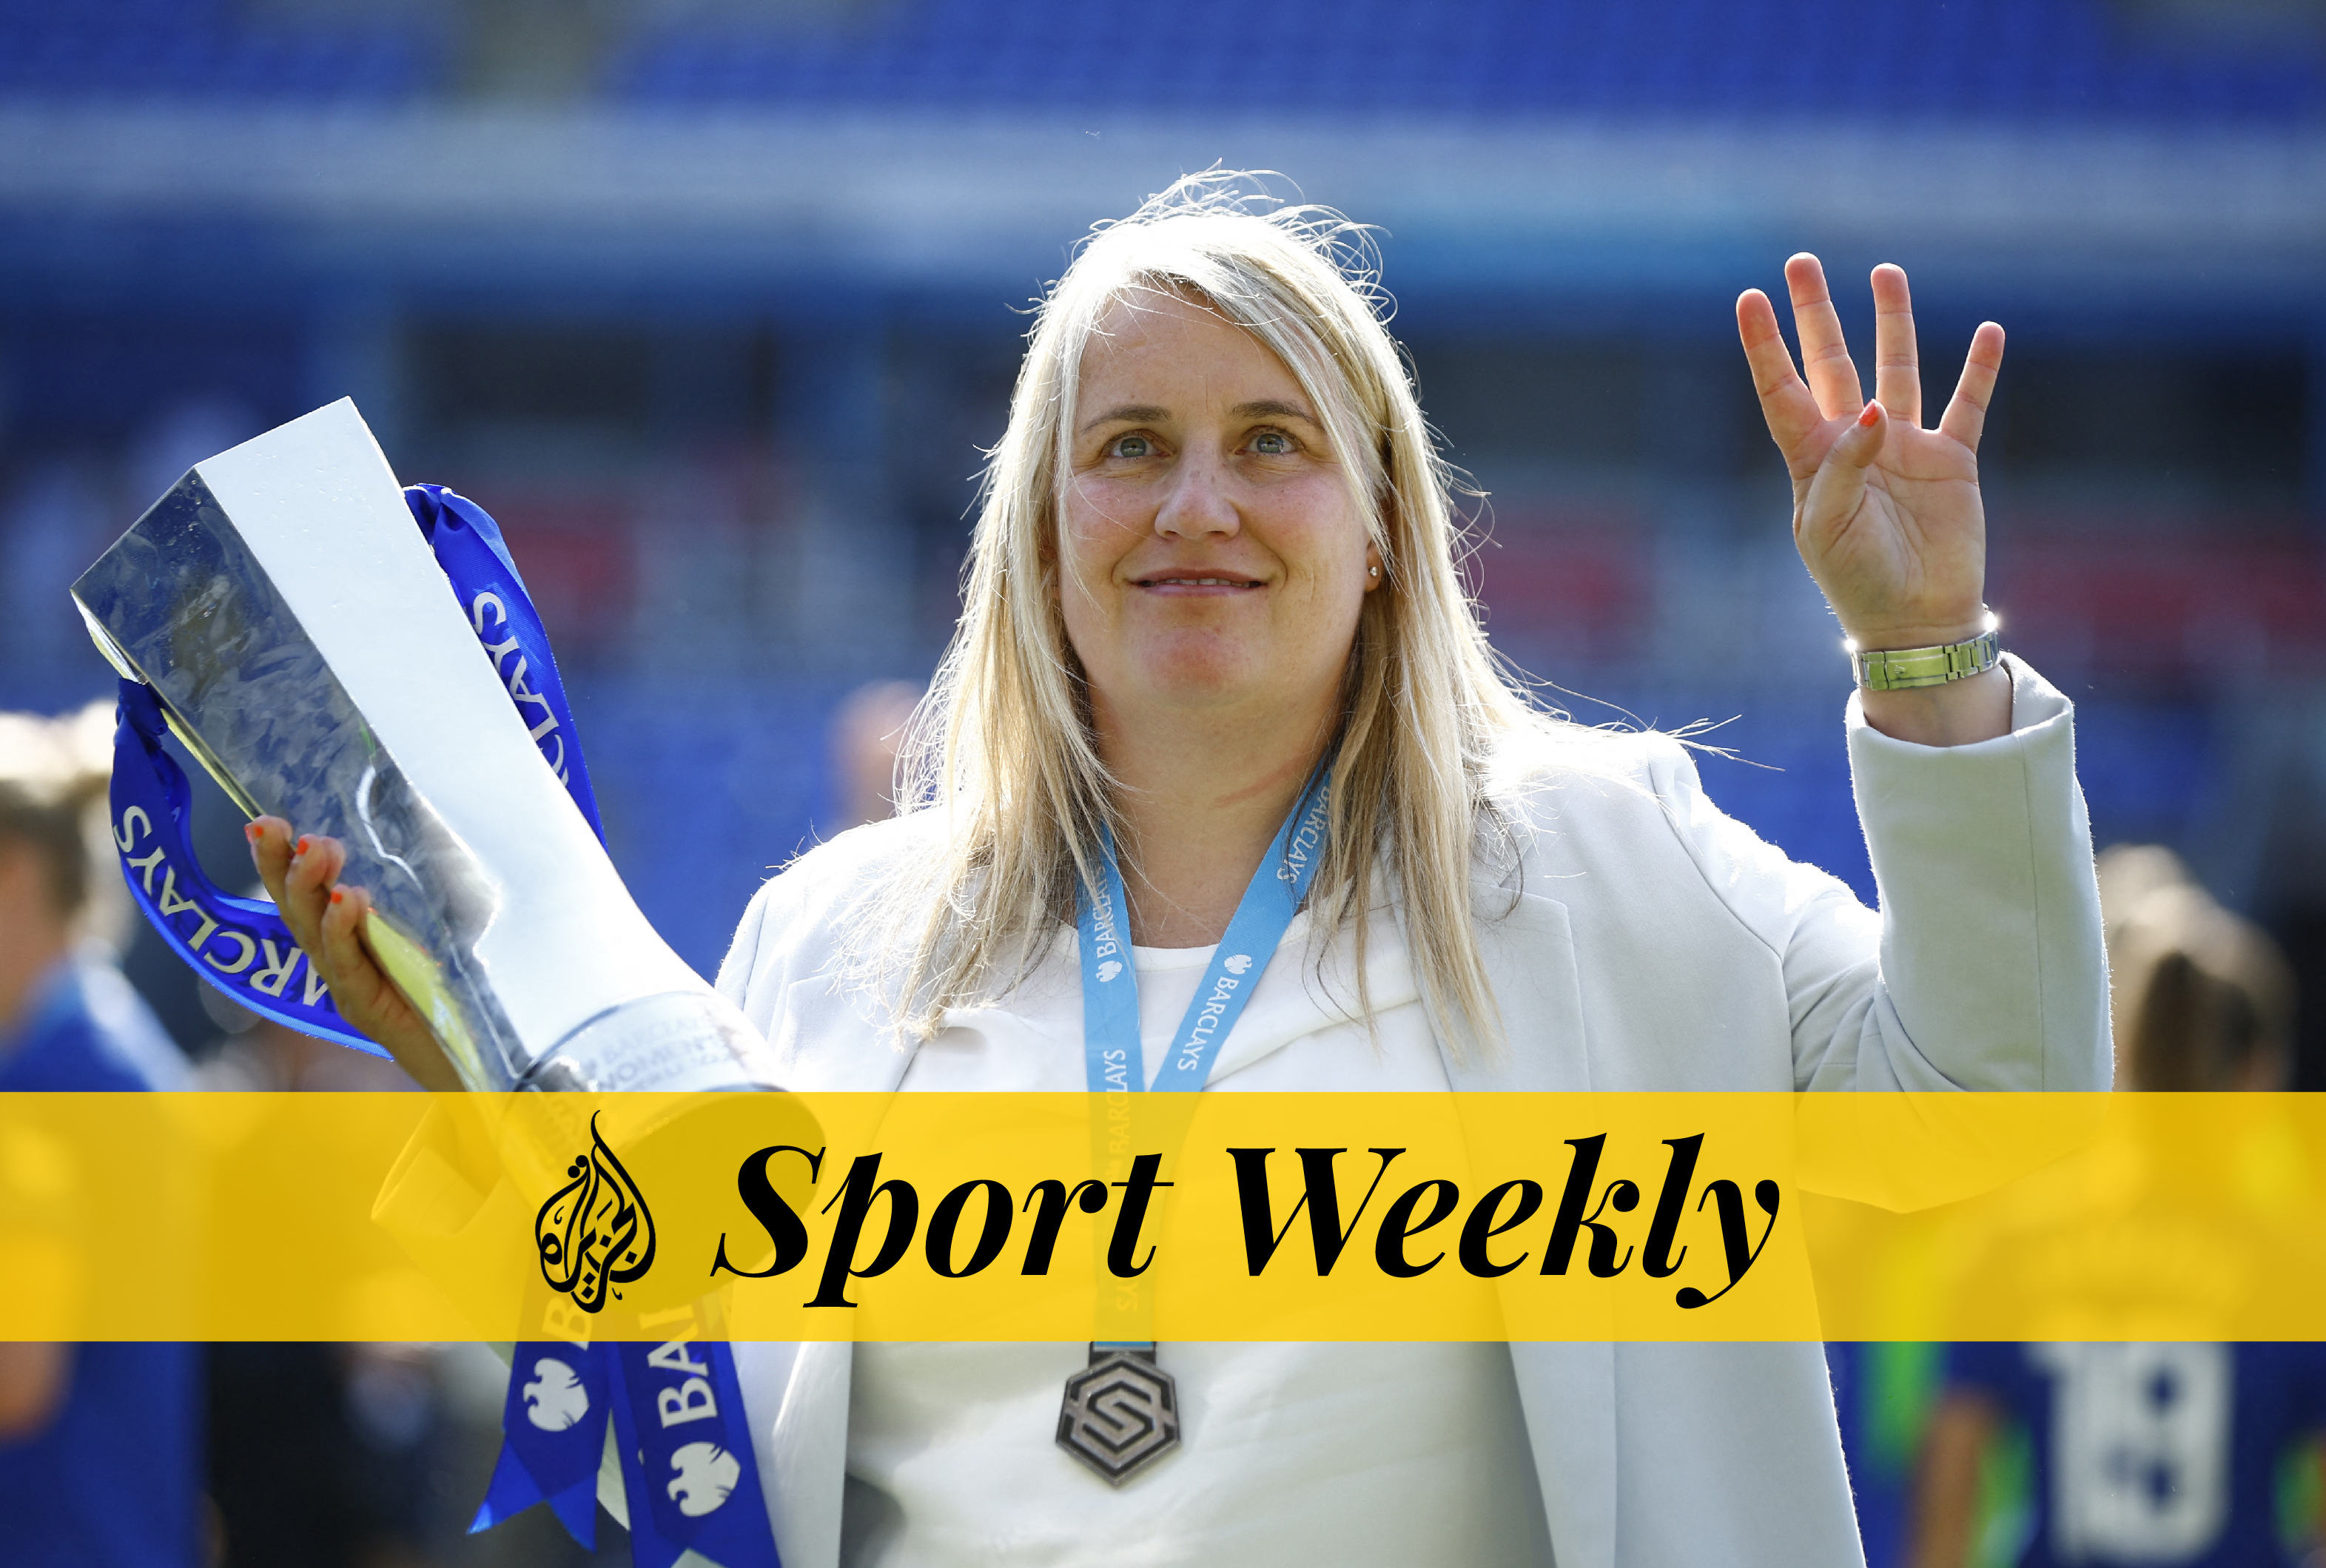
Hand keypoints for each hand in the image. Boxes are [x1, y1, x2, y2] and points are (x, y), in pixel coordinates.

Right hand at [245, 817, 461, 1089]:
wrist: (484, 1062)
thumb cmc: (465, 990)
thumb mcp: (446, 925)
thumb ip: (432, 888)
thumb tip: (434, 827)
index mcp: (351, 942)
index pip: (307, 895)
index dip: (281, 860)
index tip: (265, 822)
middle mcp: (343, 965)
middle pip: (297, 911)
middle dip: (278, 866)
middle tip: (270, 825)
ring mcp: (352, 991)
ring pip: (315, 936)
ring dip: (310, 889)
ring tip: (315, 848)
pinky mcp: (373, 1012)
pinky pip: (351, 967)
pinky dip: (344, 931)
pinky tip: (345, 899)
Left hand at [1739, 255, 2011, 745]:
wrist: (1915, 621)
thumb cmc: (1857, 579)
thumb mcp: (1831, 528)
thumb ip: (1846, 467)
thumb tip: (1877, 411)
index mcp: (1812, 459)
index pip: (1782, 389)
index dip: (1764, 346)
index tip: (1748, 299)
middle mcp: (1856, 442)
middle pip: (1832, 363)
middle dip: (1816, 314)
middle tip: (1800, 261)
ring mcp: (1904, 447)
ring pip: (1896, 368)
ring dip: (1893, 322)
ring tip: (1886, 272)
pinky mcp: (1951, 460)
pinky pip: (1967, 404)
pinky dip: (1978, 369)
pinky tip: (1988, 331)